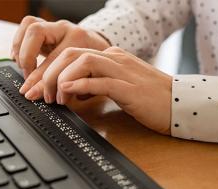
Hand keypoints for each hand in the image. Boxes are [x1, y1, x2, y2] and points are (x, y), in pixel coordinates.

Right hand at [11, 16, 109, 95]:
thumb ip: (66, 85)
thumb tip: (39, 96)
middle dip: (26, 56)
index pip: (53, 58)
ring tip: (21, 65)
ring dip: (19, 47)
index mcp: (78, 40)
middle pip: (37, 32)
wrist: (99, 47)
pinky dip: (18, 43)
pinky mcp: (45, 29)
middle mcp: (64, 29)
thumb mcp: (86, 76)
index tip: (31, 92)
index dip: (39, 78)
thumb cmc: (94, 63)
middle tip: (27, 76)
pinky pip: (26, 26)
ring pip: (29, 24)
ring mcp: (54, 27)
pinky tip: (18, 58)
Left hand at [31, 47, 172, 134]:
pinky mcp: (130, 88)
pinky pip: (101, 81)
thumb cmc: (150, 98)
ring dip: (61, 79)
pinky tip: (68, 92)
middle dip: (49, 73)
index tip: (36, 88)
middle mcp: (114, 59)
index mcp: (111, 57)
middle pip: (72, 54)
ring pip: (83, 62)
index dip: (49, 69)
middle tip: (39, 95)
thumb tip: (69, 91)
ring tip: (54, 98)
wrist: (181, 104)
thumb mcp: (118, 86)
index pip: (72, 54)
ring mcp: (122, 71)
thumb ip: (95, 84)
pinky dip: (81, 85)